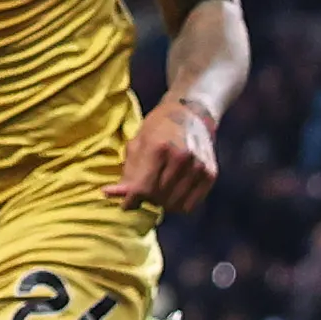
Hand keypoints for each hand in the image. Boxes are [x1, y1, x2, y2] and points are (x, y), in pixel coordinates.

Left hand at [110, 96, 219, 212]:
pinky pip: (190, 206)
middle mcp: (182, 158)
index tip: (126, 204)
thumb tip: (109, 195)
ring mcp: (199, 166)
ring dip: (162, 202)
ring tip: (159, 189)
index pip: (142, 188)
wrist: (191, 113)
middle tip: (145, 190)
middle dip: (146, 199)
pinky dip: (178, 204)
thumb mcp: (137, 144)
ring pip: (174, 205)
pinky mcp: (211, 174)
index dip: (131, 201)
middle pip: (157, 197)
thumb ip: (127, 173)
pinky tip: (174, 192)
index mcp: (159, 148)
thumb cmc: (158, 128)